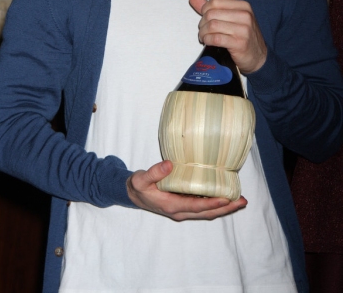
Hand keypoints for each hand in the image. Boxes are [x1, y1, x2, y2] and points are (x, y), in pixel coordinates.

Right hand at [126, 160, 246, 220]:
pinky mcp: (184, 206)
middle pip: (207, 213)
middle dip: (226, 208)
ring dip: (224, 208)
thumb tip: (169, 164)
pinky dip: (215, 204)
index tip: (227, 198)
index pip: (196, 206)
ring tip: (240, 200)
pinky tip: (225, 196)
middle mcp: (180, 211)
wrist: (134, 195)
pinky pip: (203, 208)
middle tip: (243, 201)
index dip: (212, 203)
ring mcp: (183, 210)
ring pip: (207, 212)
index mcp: (171, 206)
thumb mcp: (141, 179)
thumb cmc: (138, 187)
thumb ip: (154, 172)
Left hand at [189, 0, 266, 73]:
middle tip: (203, 30)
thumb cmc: (243, 36)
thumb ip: (212, 8)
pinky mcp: (239, 43)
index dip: (205, 10)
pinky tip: (208, 42)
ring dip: (203, 33)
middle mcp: (245, 16)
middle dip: (202, 23)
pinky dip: (207, 40)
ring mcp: (243, 30)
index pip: (216, 1)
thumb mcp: (231, 18)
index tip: (204, 18)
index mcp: (243, 6)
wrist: (258, 57)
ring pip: (212, 25)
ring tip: (204, 37)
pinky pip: (216, 38)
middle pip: (211, 14)